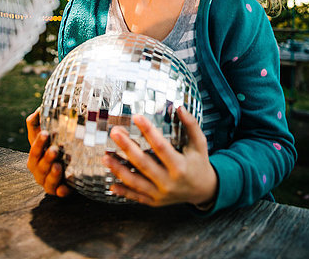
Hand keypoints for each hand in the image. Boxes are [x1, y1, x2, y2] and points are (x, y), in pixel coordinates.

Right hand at [26, 107, 70, 196]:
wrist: (69, 166)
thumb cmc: (56, 146)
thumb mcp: (50, 133)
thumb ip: (42, 121)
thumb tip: (40, 109)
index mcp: (35, 155)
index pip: (34, 147)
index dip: (38, 141)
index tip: (46, 133)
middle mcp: (38, 169)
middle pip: (39, 164)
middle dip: (45, 157)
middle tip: (54, 149)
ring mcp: (48, 181)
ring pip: (47, 180)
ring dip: (52, 174)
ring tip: (58, 166)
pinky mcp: (59, 190)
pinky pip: (58, 193)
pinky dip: (61, 191)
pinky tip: (65, 188)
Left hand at [101, 105, 217, 206]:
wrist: (203, 191)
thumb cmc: (199, 163)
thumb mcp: (200, 144)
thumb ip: (191, 125)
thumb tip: (179, 107)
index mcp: (180, 166)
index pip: (160, 146)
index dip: (148, 131)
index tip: (136, 117)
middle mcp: (168, 182)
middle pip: (143, 163)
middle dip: (127, 147)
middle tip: (115, 132)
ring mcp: (160, 194)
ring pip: (135, 182)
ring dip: (118, 170)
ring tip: (105, 157)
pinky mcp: (154, 201)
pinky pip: (135, 196)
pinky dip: (123, 191)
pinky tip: (110, 184)